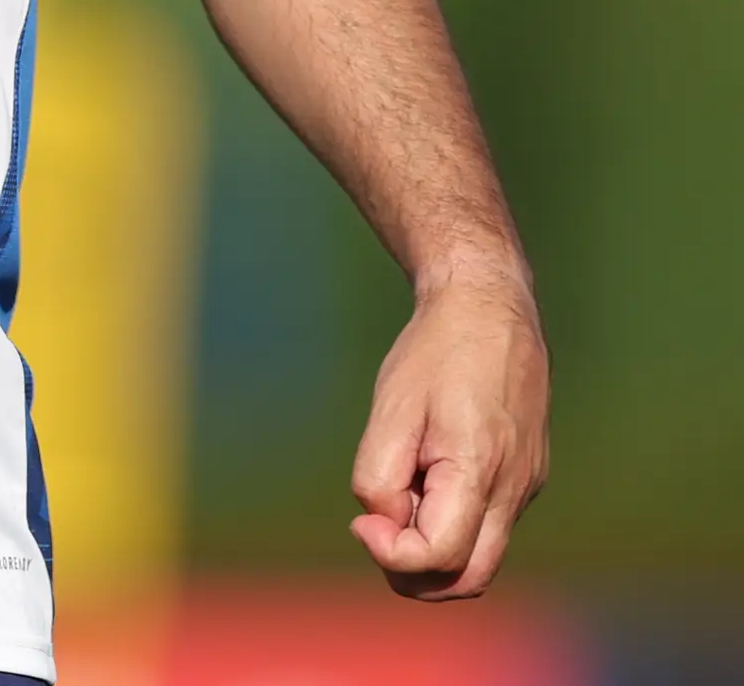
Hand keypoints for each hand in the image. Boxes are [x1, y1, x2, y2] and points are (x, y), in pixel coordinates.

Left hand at [349, 258, 549, 597]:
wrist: (490, 308)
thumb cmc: (435, 354)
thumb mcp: (391, 407)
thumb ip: (380, 475)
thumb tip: (383, 524)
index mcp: (480, 470)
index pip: (440, 557)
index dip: (391, 554)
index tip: (361, 521)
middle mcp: (514, 490)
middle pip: (468, 579)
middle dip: (413, 574)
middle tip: (373, 530)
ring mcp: (526, 488)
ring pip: (480, 559)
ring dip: (431, 552)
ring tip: (399, 498)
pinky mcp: (526, 479)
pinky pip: (488, 527)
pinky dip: (451, 526)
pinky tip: (425, 481)